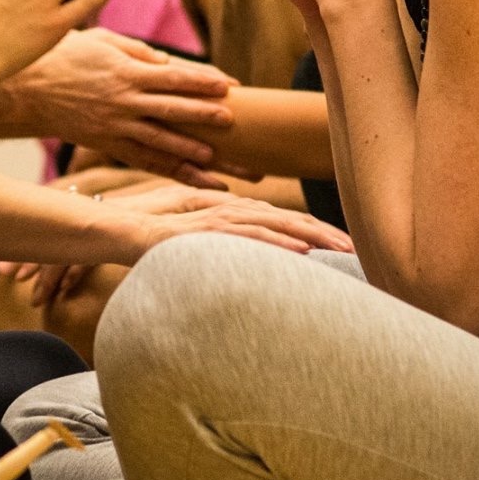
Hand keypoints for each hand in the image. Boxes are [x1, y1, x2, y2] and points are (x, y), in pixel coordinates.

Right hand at [5, 29, 235, 185]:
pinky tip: (191, 178)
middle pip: (172, 109)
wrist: (25, 90)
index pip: (174, 76)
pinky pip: (143, 160)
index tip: (228, 84)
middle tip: (233, 121)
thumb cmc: (64, 56)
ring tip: (216, 159)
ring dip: (189, 151)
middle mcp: (124, 101)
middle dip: (203, 115)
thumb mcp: (101, 40)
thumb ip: (136, 49)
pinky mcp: (107, 144)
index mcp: (126, 71)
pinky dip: (169, 170)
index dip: (203, 80)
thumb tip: (167, 61)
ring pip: (159, 142)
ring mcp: (115, 126)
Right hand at [105, 183, 353, 256]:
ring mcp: (221, 219)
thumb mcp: (201, 246)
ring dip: (312, 237)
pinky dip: (278, 243)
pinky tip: (300, 252)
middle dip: (324, 234)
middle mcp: (233, 212)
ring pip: (277, 225)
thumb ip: (224, 249)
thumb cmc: (160, 241)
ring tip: (340, 249)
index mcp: (235, 215)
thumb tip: (248, 267)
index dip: (315, 232)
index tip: (343, 248)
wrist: (122, 232)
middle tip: (355, 250)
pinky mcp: (209, 233)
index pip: (284, 222)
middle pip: (289, 220)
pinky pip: (250, 237)